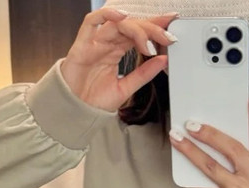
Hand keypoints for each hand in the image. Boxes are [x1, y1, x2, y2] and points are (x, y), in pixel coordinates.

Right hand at [61, 8, 178, 111]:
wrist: (76, 112)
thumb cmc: (94, 101)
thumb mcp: (126, 88)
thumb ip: (143, 74)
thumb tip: (163, 60)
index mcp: (116, 50)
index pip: (138, 33)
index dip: (155, 29)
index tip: (172, 30)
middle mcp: (107, 42)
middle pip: (131, 25)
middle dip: (152, 28)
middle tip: (168, 35)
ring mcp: (95, 41)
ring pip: (118, 23)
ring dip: (137, 28)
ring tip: (150, 40)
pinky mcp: (82, 44)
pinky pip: (92, 21)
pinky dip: (107, 14)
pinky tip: (122, 16)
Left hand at [168, 94, 248, 187]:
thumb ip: (244, 170)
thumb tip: (218, 149)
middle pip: (233, 147)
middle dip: (211, 132)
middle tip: (193, 121)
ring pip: (213, 164)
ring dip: (192, 149)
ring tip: (178, 137)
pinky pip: (204, 187)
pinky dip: (194, 179)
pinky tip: (183, 169)